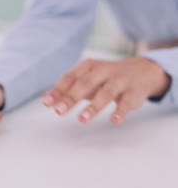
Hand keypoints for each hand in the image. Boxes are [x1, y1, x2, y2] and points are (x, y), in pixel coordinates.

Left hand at [43, 57, 170, 123]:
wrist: (142, 70)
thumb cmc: (105, 78)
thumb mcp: (87, 78)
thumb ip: (68, 88)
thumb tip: (46, 100)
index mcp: (88, 66)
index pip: (70, 78)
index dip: (58, 90)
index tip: (47, 103)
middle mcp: (104, 71)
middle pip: (85, 84)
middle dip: (71, 97)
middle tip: (59, 111)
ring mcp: (120, 81)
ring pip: (106, 92)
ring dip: (94, 106)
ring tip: (82, 119)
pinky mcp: (134, 92)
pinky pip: (127, 102)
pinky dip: (120, 111)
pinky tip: (113, 120)